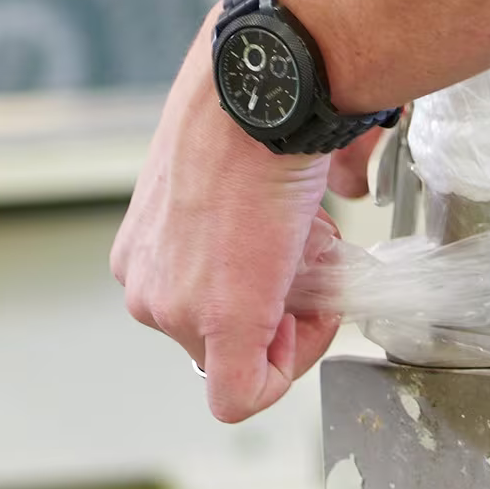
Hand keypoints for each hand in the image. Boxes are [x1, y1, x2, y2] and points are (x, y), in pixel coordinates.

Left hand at [111, 33, 346, 422]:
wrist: (263, 94)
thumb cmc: (258, 111)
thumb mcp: (247, 164)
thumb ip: (277, 199)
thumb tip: (345, 187)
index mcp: (144, 247)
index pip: (199, 312)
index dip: (260, 298)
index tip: (296, 262)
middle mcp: (144, 282)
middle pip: (221, 337)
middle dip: (280, 307)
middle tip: (313, 258)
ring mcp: (172, 307)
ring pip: (240, 361)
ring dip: (293, 319)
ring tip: (312, 257)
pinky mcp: (216, 325)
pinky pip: (243, 394)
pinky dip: (286, 371)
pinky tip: (312, 316)